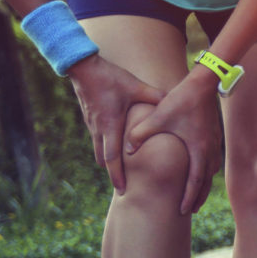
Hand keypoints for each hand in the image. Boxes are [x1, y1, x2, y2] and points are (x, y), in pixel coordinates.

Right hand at [67, 54, 162, 194]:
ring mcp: (92, 125)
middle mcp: (99, 129)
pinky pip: (97, 139)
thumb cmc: (110, 77)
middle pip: (104, 159)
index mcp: (110, 126)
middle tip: (122, 189)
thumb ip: (155, 97)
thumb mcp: (136, 87)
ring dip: (108, 161)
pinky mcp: (90, 118)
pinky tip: (113, 149)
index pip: (112, 158)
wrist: (82, 67)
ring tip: (118, 172)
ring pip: (99, 150)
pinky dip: (104, 148)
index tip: (122, 191)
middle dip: (113, 174)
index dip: (117, 176)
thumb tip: (174, 102)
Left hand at [125, 68, 222, 213]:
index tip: (184, 210)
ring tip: (196, 195)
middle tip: (191, 211)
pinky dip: (207, 172)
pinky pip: (212, 161)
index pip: (195, 181)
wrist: (203, 83)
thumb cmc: (181, 100)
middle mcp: (209, 150)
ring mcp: (214, 143)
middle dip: (198, 197)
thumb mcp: (158, 117)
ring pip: (211, 172)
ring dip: (204, 185)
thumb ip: (140, 134)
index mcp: (198, 149)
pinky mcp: (215, 136)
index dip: (189, 197)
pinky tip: (201, 172)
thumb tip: (126, 150)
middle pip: (206, 182)